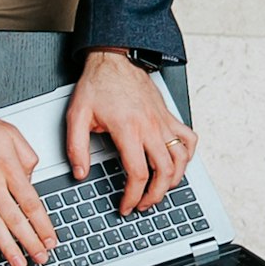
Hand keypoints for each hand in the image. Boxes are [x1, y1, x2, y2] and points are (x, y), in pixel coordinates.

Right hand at [0, 97, 53, 265]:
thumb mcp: (10, 133)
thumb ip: (26, 155)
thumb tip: (31, 176)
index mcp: (8, 167)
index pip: (31, 203)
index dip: (42, 224)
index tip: (49, 238)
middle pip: (15, 219)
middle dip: (30, 242)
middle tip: (40, 257)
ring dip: (6, 246)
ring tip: (17, 262)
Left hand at [69, 48, 197, 214]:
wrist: (114, 59)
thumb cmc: (96, 85)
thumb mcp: (76, 116)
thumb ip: (76, 148)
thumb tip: (80, 174)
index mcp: (128, 130)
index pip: (138, 173)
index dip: (133, 196)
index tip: (126, 206)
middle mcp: (151, 127)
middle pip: (164, 171)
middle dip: (155, 195)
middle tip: (144, 206)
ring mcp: (163, 121)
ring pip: (181, 158)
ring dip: (174, 180)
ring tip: (160, 191)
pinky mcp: (169, 115)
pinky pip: (189, 138)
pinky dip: (188, 154)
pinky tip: (179, 164)